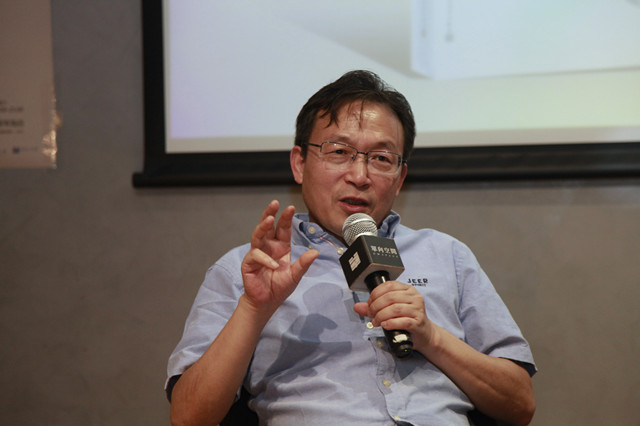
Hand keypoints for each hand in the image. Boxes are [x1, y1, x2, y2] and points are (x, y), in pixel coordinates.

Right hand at [240, 200, 317, 317]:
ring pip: (258, 235)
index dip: (286, 218)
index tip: (291, 207)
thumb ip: (303, 263)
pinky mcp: (249, 263)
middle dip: (270, 213)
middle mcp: (268, 247)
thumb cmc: (279, 287)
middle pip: (267, 226)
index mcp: (280, 247)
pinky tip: (273, 264)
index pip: (282, 228)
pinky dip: (265, 258)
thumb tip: (315, 252)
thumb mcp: (295, 275)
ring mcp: (258, 254)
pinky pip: (256, 256)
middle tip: (274, 203)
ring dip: (263, 226)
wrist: (267, 302)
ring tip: (269, 219)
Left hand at [353, 281, 435, 353]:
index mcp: (408, 290)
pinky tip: (385, 325)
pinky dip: (390, 323)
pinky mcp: (418, 323)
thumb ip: (374, 307)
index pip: (389, 286)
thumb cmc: (408, 319)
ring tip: (376, 322)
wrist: (424, 334)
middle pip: (390, 297)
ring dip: (381, 316)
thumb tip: (357, 307)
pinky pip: (403, 321)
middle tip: (372, 315)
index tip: (369, 303)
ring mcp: (418, 310)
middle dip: (376, 306)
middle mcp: (415, 297)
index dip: (375, 294)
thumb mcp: (391, 310)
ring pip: (395, 309)